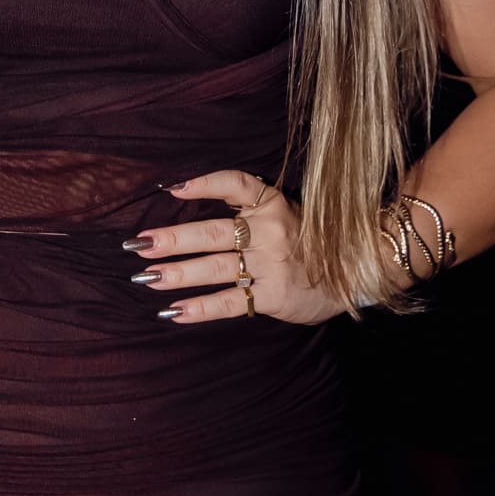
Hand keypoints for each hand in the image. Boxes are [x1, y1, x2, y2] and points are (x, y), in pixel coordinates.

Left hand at [124, 167, 341, 327]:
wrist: (356, 271)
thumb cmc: (309, 240)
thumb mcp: (285, 210)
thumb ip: (248, 206)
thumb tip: (187, 197)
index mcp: (272, 203)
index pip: (235, 183)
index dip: (203, 184)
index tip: (171, 189)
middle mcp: (270, 230)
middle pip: (213, 232)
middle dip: (172, 239)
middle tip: (138, 244)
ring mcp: (272, 264)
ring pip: (216, 267)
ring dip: (177, 273)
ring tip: (146, 277)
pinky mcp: (274, 295)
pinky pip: (231, 301)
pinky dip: (201, 308)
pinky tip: (174, 311)